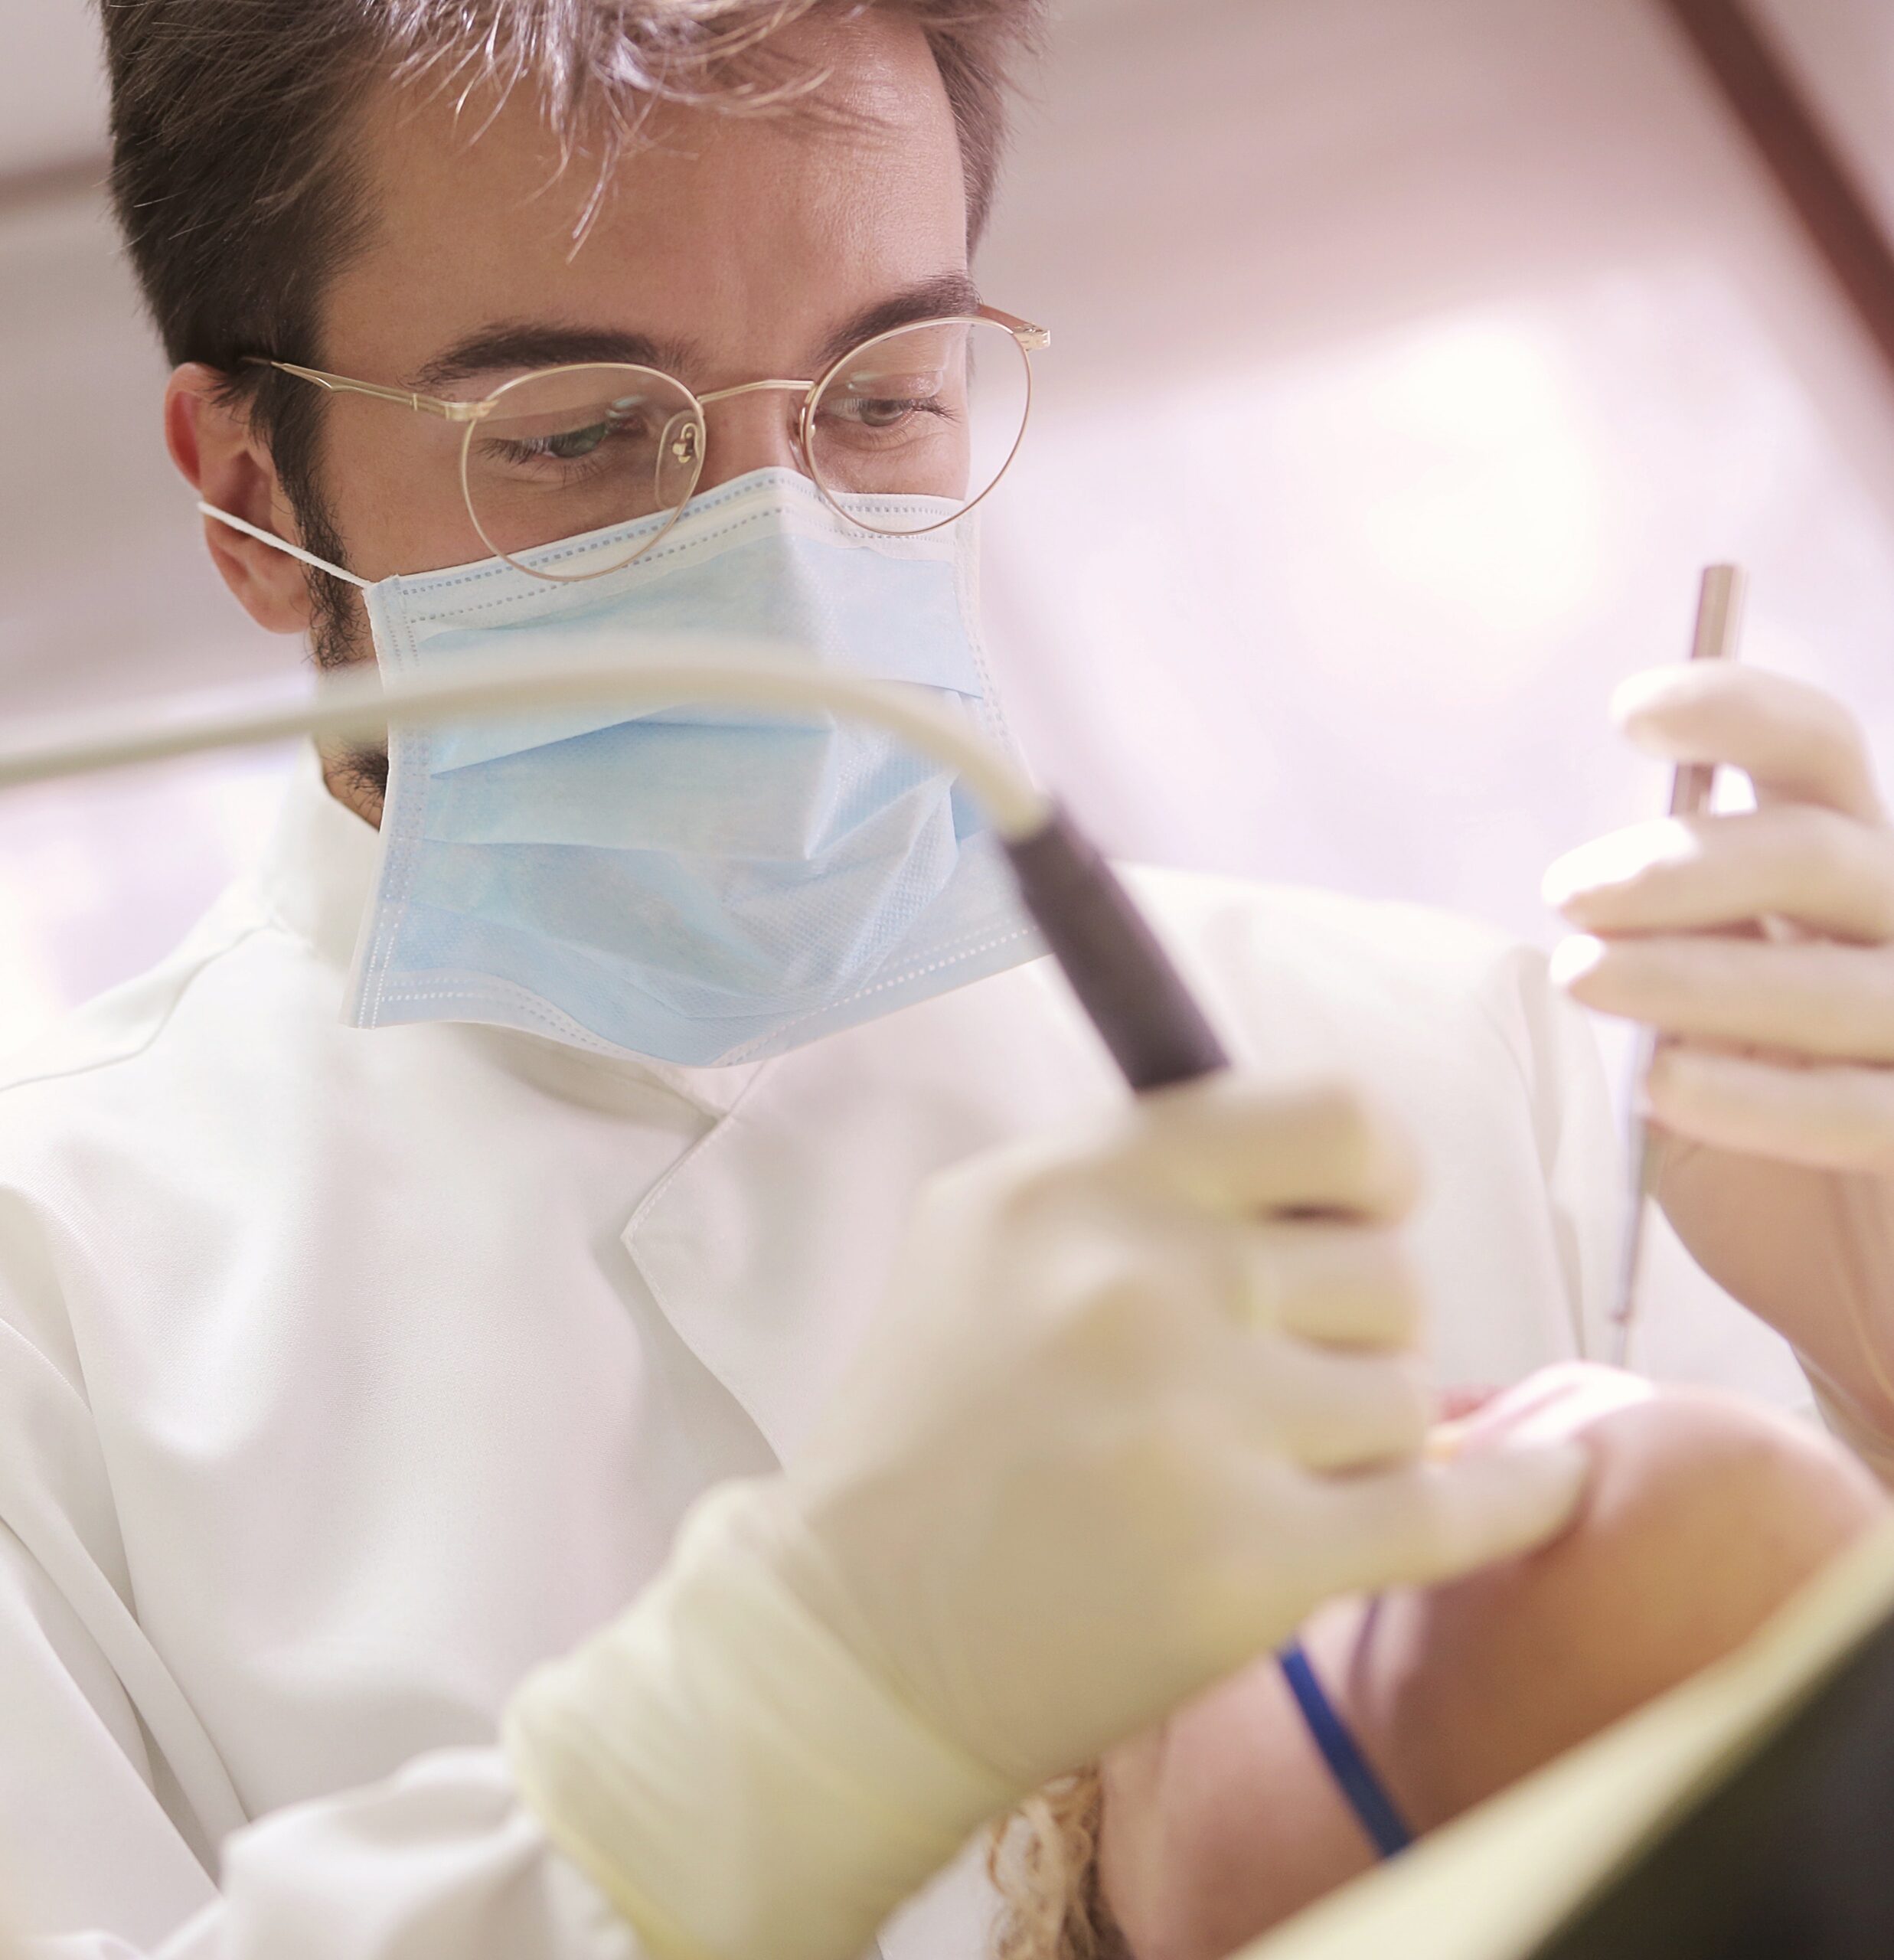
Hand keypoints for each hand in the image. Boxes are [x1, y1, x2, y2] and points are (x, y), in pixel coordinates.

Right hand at [779, 1071, 1587, 1784]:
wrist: (855, 1635)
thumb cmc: (930, 1421)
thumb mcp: (990, 1231)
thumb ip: (1146, 1173)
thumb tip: (1329, 1168)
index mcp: (1085, 1184)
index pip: (1333, 1118)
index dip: (1376, 1171)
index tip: (1367, 1213)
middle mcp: (1145, 1282)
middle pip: (1387, 1270)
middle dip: (1352, 1328)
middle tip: (1267, 1381)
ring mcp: (1201, 1424)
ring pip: (1409, 1393)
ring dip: (1358, 1434)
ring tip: (1252, 1467)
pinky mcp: (1251, 1563)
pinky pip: (1451, 1508)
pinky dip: (1519, 1497)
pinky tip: (1551, 1482)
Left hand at [1545, 663, 1893, 1464]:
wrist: (1850, 1301)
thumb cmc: (1761, 1149)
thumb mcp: (1696, 1033)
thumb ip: (1669, 954)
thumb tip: (1600, 890)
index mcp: (1846, 882)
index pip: (1815, 756)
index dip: (1737, 713)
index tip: (1633, 711)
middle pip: (1815, 852)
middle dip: (1680, 863)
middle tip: (1569, 895)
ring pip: (1833, 978)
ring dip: (1693, 972)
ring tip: (1584, 979)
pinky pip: (1863, 1109)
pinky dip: (1760, 1097)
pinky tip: (1666, 1087)